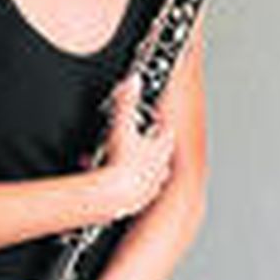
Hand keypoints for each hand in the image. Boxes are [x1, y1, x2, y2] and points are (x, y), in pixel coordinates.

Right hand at [98, 75, 173, 218]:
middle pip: (159, 150)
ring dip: (136, 165)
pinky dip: (127, 183)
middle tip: (132, 140)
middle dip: (146, 144)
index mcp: (161, 147)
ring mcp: (154, 182)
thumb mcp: (121, 125)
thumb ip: (126, 101)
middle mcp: (162, 165)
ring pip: (150, 170)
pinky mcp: (143, 197)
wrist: (116, 196)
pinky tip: (112, 182)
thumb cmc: (121, 164)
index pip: (166, 129)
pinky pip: (138, 188)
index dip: (158, 123)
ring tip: (118, 162)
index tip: (151, 119)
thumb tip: (133, 81)